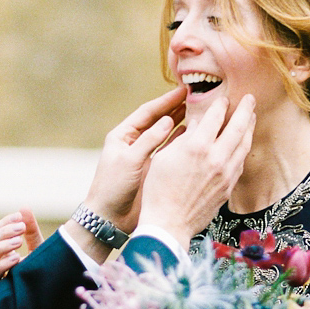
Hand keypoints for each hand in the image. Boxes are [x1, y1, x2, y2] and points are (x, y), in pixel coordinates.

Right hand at [0, 209, 43, 287]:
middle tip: (21, 228)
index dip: (4, 223)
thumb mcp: (37, 248)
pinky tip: (16, 258)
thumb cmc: (37, 271)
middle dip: (4, 233)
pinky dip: (2, 265)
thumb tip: (24, 207)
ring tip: (19, 242)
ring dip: (1, 247)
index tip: (19, 217)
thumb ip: (31, 231)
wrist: (44, 296)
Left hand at [83, 86, 187, 234]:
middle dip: (176, 109)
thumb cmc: (112, 187)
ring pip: (167, 135)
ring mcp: (146, 156)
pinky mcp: (154, 169)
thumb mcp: (129, 161)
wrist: (109, 218)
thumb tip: (167, 121)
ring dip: (182, 124)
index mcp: (123, 135)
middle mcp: (135, 143)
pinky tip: (195, 136)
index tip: (184, 91)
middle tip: (197, 98)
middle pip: (158, 121)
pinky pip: (170, 151)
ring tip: (200, 113)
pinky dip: (182, 143)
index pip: (147, 112)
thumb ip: (148, 141)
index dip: (166, 101)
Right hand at [135, 94, 255, 245]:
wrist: (169, 222)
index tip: (223, 99)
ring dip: (249, 128)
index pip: (215, 117)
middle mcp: (216, 157)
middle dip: (246, 109)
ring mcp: (225, 173)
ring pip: (244, 145)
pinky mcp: (228, 187)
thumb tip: (199, 124)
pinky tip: (243, 143)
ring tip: (252, 117)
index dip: (220, 105)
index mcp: (197, 146)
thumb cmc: (159, 189)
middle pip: (238, 127)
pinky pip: (240, 162)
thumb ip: (184, 137)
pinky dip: (243, 148)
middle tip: (250, 98)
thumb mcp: (165, 156)